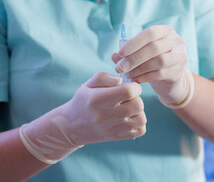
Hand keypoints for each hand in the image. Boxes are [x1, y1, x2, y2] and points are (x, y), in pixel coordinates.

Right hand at [21, 72, 146, 162]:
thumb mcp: (87, 85)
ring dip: (139, 111)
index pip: (128, 92)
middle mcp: (106, 115)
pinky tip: (129, 118)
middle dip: (137, 97)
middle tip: (129, 97)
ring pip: (141, 118)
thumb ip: (104, 77)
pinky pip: (140, 131)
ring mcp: (112, 128)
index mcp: (98, 99)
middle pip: (138, 105)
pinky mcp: (117, 137)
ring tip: (129, 108)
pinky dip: (139, 123)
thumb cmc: (83, 101)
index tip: (129, 86)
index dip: (134, 86)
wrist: (71, 127)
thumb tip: (121, 81)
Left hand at [112, 25, 188, 105]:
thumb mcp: (141, 54)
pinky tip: (136, 80)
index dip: (134, 42)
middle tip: (119, 68)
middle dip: (134, 59)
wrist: (169, 80)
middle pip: (154, 48)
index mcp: (166, 31)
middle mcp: (176, 41)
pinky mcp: (178, 72)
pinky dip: (145, 77)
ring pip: (158, 61)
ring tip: (128, 75)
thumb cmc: (152, 62)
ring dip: (139, 68)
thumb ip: (128, 54)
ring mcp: (180, 56)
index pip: (150, 33)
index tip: (120, 53)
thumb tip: (114, 56)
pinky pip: (160, 74)